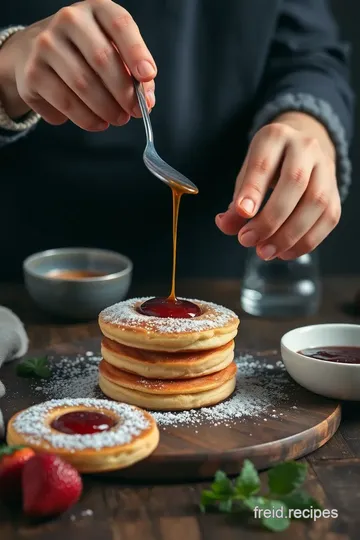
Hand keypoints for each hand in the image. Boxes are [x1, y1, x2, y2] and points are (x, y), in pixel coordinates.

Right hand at [0, 0, 155, 129]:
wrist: (34, 51)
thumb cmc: (84, 52)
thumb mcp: (111, 49)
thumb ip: (133, 72)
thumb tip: (145, 101)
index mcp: (96, 9)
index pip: (120, 25)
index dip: (136, 52)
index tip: (148, 75)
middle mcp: (68, 20)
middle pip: (102, 60)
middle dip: (124, 92)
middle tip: (134, 112)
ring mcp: (46, 45)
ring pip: (83, 85)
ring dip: (106, 109)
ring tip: (117, 119)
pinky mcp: (33, 73)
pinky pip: (66, 103)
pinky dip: (87, 119)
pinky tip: (98, 123)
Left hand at [216, 112, 340, 259]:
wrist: (301, 151)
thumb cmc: (267, 167)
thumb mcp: (246, 176)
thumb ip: (236, 203)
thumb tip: (225, 225)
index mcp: (275, 137)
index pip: (264, 163)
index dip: (253, 190)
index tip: (242, 214)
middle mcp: (305, 147)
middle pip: (294, 182)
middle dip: (270, 219)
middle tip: (247, 241)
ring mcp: (325, 168)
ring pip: (315, 202)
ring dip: (289, 234)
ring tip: (265, 252)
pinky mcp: (336, 191)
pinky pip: (328, 218)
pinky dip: (306, 241)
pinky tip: (285, 252)